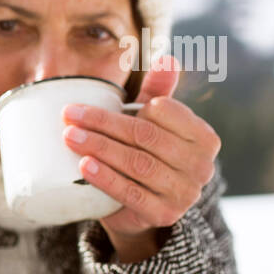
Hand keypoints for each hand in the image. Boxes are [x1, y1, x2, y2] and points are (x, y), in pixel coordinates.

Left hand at [62, 56, 220, 262]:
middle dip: (103, 124)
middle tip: (68, 116)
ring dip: (99, 148)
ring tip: (70, 137)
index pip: (164, 112)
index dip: (128, 106)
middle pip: (145, 137)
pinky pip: (131, 193)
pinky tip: (84, 166)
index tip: (89, 103)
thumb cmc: (146, 154)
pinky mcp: (163, 215)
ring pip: (137, 164)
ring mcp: (185, 193)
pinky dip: (106, 178)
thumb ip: (159, 91)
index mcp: (204, 137)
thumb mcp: (153, 122)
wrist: (139, 207)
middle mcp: (202, 166)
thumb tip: (168, 58)